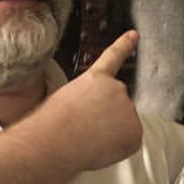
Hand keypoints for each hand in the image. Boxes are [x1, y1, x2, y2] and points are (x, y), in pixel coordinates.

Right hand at [47, 31, 142, 170]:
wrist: (53, 140)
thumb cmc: (49, 125)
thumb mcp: (63, 99)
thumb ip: (85, 101)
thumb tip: (92, 119)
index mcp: (95, 78)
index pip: (113, 57)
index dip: (124, 45)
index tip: (134, 35)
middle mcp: (116, 88)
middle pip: (118, 106)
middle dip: (107, 119)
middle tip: (85, 129)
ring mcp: (128, 108)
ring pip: (124, 126)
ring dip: (111, 134)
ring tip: (88, 138)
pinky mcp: (134, 130)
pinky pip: (129, 142)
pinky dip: (118, 148)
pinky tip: (100, 147)